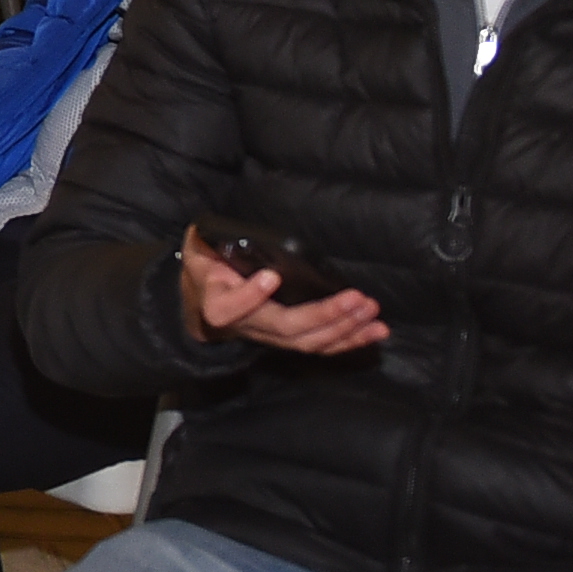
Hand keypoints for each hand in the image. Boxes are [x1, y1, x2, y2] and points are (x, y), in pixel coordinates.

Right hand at [178, 228, 388, 355]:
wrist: (202, 302)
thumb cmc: (206, 266)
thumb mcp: (198, 247)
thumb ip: (209, 238)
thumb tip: (230, 225)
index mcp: (218, 302)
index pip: (228, 307)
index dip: (250, 296)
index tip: (271, 276)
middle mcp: (246, 326)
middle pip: (285, 328)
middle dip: (325, 315)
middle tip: (356, 299)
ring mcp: (269, 336)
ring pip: (308, 342)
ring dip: (345, 330)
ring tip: (371, 314)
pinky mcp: (288, 340)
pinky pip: (320, 346)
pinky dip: (350, 340)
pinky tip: (374, 331)